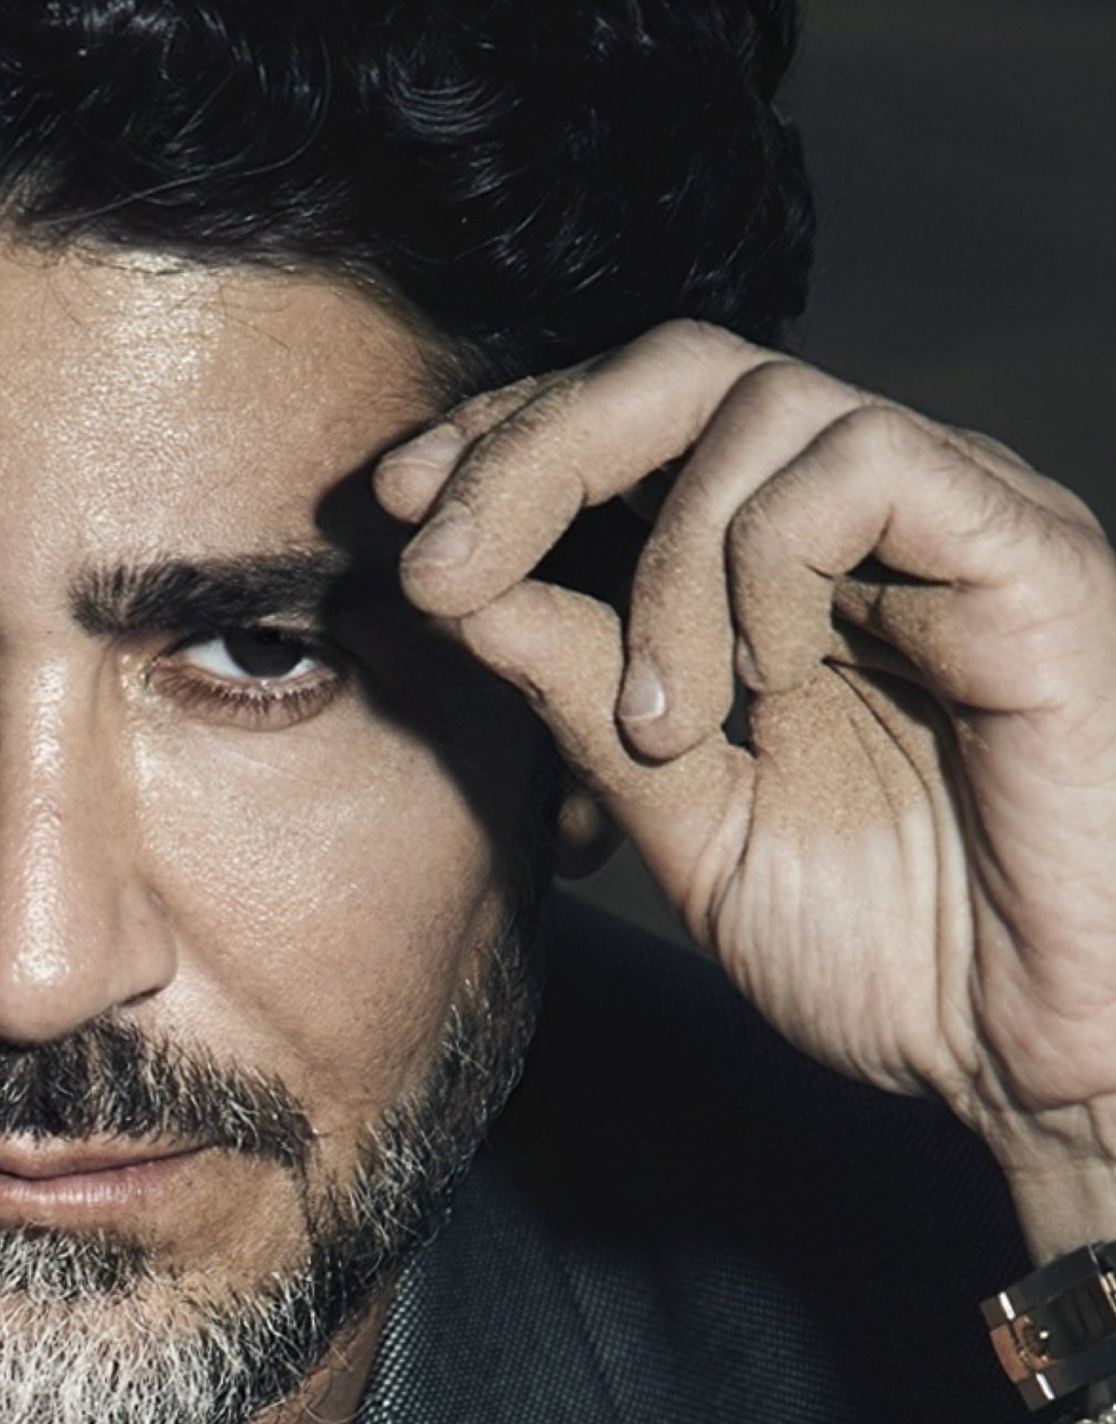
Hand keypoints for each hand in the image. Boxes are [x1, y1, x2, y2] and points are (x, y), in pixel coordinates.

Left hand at [376, 322, 1115, 1254]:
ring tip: (662, 725)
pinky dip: (770, 567)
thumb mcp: (684, 820)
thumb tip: (449, 587)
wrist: (1029, 1053)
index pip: (635, 427)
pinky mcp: (1025, 549)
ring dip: (658, 567)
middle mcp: (872, 516)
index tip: (395, 513)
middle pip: (679, 370)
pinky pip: (864, 467)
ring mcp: (953, 518)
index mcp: (790, 569)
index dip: (508, 443)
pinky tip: (767, 690)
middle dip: (530, 449)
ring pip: (761, 404)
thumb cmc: (889, 950)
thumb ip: (580, 699)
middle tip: (438, 560)